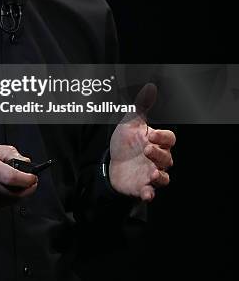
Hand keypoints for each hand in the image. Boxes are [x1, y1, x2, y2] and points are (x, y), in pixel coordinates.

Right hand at [0, 142, 37, 211]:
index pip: (12, 177)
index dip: (27, 179)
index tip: (33, 177)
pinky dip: (6, 200)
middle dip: (27, 189)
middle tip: (31, 183)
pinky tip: (5, 192)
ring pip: (8, 202)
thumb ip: (7, 153)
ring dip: (18, 196)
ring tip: (18, 186)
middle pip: (13, 193)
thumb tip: (24, 161)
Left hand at [108, 83, 175, 201]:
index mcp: (156, 142)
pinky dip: (149, 193)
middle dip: (158, 154)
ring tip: (152, 174)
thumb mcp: (130, 122)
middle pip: (167, 158)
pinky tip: (146, 193)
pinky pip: (150, 193)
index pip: (169, 139)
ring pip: (163, 178)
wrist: (112, 163)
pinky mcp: (142, 187)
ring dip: (160, 177)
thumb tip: (150, 86)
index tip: (151, 134)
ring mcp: (151, 174)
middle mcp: (157, 159)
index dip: (163, 137)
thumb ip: (141, 106)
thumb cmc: (126, 142)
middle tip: (146, 149)